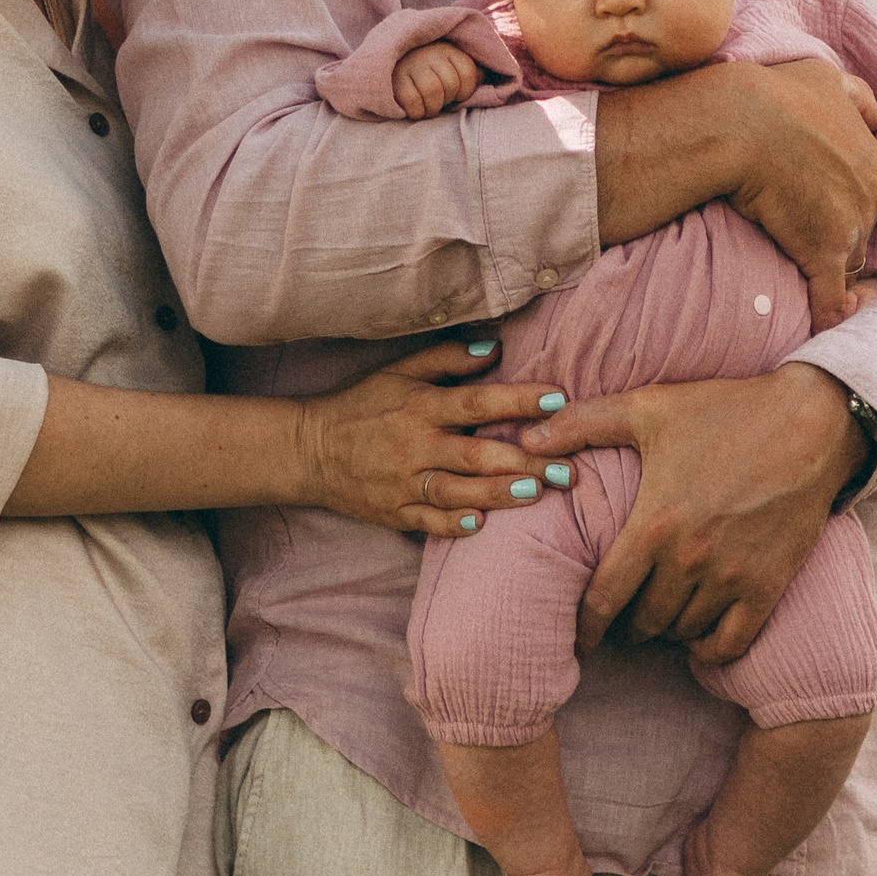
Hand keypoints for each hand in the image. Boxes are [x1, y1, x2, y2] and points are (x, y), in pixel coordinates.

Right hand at [299, 341, 566, 538]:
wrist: (309, 450)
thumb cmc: (362, 405)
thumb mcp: (399, 371)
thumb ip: (448, 359)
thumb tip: (496, 349)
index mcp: (421, 406)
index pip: (477, 401)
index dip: (518, 400)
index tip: (558, 398)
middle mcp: (415, 445)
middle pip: (477, 454)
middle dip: (525, 461)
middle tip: (568, 468)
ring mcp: (403, 483)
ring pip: (458, 492)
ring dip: (499, 494)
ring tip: (537, 493)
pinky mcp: (392, 513)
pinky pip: (426, 523)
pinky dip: (452, 525)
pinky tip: (480, 527)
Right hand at [392, 40, 483, 117]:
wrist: (389, 60)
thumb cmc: (427, 69)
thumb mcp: (451, 63)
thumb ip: (474, 71)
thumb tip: (502, 84)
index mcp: (448, 49)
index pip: (469, 73)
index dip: (465, 91)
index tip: (456, 95)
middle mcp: (430, 53)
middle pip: (451, 85)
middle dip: (446, 100)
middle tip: (438, 101)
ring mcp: (412, 65)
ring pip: (433, 93)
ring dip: (432, 108)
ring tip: (427, 107)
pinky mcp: (395, 79)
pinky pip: (413, 101)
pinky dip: (416, 111)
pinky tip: (414, 109)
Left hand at [522, 362, 862, 662]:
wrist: (809, 422)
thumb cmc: (726, 410)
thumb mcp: (650, 408)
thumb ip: (584, 423)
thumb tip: (527, 436)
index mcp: (655, 523)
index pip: (604, 599)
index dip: (586, 627)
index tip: (580, 637)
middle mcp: (691, 559)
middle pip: (643, 623)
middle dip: (627, 626)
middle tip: (623, 619)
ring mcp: (733, 577)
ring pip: (683, 632)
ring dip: (667, 631)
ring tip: (660, 616)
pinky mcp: (770, 586)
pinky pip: (730, 643)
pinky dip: (710, 649)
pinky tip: (700, 634)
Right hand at [719, 58, 876, 328]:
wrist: (741, 122)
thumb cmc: (777, 96)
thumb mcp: (826, 78)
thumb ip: (857, 96)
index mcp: (876, 161)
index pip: (868, 196)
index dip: (843, 202)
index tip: (820, 206)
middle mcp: (874, 194)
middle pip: (861, 228)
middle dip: (838, 234)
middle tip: (804, 233)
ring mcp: (851, 226)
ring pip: (847, 259)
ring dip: (832, 269)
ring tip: (805, 276)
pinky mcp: (823, 252)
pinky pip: (830, 295)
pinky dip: (828, 311)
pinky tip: (823, 324)